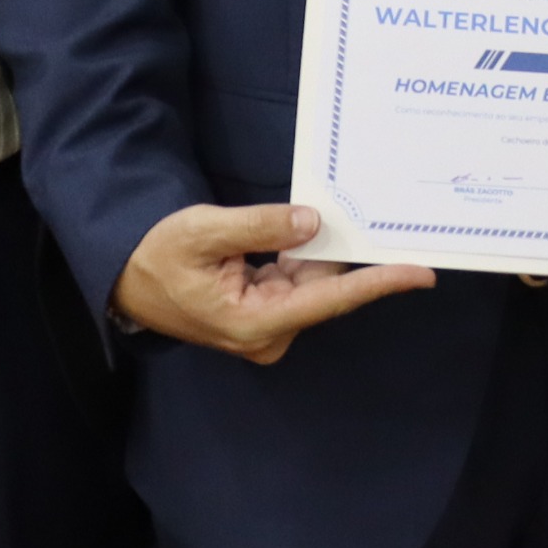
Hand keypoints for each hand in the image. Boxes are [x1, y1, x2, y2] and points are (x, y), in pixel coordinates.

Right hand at [115, 202, 432, 364]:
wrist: (125, 277)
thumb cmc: (158, 256)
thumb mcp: (204, 231)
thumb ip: (260, 227)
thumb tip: (311, 222)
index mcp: (255, 323)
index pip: (330, 299)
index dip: (378, 283)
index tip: (421, 274)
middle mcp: (268, 333)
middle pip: (325, 288)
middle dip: (352, 255)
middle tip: (386, 218)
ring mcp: (267, 326)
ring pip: (313, 282)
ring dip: (324, 251)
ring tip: (351, 215)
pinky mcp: (263, 313)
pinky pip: (298, 281)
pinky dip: (307, 256)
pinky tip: (317, 230)